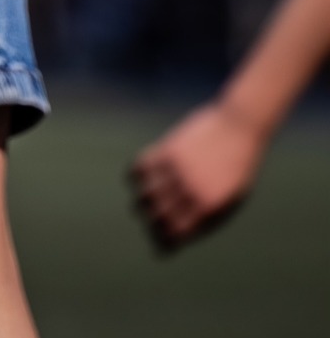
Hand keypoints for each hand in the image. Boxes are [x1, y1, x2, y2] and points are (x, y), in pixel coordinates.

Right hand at [130, 100, 266, 249]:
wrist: (238, 128)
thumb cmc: (239, 166)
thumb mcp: (232, 198)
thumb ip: (209, 215)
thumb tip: (185, 230)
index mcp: (208, 207)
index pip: (178, 232)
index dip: (166, 243)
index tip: (161, 247)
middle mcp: (189, 191)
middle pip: (159, 216)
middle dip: (152, 227)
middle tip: (151, 229)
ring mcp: (176, 170)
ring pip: (146, 195)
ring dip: (141, 204)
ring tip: (142, 206)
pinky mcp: (166, 150)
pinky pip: (141, 167)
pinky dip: (135, 175)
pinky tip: (138, 179)